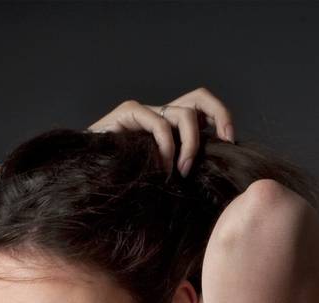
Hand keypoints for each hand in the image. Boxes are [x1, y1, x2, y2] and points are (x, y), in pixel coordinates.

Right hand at [87, 87, 234, 176]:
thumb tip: (219, 185)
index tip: (231, 144)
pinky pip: (158, 123)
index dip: (222, 118)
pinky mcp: (128, 114)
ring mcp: (145, 112)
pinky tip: (162, 170)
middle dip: (218, 117)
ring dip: (190, 145)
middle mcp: (161, 115)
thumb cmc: (127, 189)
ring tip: (182, 172)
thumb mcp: (167, 183)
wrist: (88, 184)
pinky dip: (166, 147)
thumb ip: (187, 175)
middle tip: (221, 145)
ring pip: (183, 114)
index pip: (204, 109)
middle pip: (199, 98)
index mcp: (172, 128)